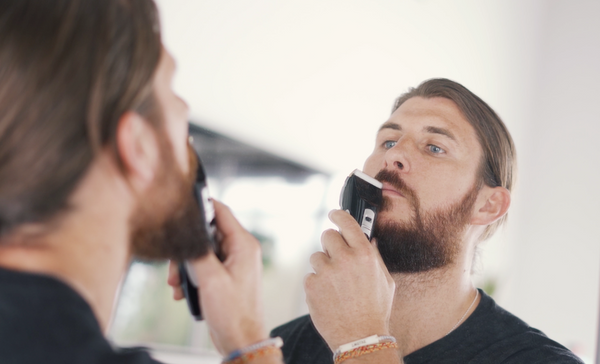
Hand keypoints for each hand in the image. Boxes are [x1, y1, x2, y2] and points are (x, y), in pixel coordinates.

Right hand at [167, 200, 266, 354]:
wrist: (240, 340)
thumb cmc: (233, 313)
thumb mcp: (210, 279)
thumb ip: (197, 252)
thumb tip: (187, 234)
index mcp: (243, 245)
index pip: (222, 212)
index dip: (202, 206)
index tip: (183, 205)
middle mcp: (240, 251)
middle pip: (207, 233)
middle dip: (188, 248)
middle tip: (175, 265)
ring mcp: (233, 264)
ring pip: (202, 252)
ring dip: (186, 266)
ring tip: (177, 283)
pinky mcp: (225, 277)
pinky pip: (204, 267)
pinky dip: (192, 277)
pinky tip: (183, 292)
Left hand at [305, 209, 395, 350]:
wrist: (360, 337)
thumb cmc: (375, 310)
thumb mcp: (385, 280)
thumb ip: (375, 257)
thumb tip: (368, 239)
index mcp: (364, 254)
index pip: (347, 222)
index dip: (338, 215)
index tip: (334, 214)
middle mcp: (345, 259)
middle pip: (327, 236)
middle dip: (331, 246)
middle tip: (337, 259)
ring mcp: (326, 272)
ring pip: (316, 256)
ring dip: (323, 266)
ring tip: (335, 285)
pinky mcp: (312, 285)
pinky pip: (310, 275)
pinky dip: (317, 284)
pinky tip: (329, 296)